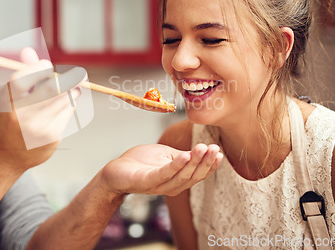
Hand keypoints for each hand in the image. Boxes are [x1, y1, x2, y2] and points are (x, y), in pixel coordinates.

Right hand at [0, 48, 81, 170]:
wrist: (7, 154)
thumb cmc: (11, 116)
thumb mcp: (11, 94)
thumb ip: (22, 72)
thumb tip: (28, 50)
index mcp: (6, 101)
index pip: (23, 78)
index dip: (38, 68)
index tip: (47, 65)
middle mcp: (20, 115)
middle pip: (51, 89)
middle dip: (70, 78)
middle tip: (81, 73)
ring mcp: (37, 128)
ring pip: (64, 100)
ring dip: (73, 91)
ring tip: (72, 90)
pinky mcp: (51, 138)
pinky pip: (68, 113)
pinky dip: (70, 105)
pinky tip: (64, 106)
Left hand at [100, 143, 221, 196]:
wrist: (116, 171)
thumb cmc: (141, 162)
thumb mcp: (166, 155)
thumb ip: (183, 156)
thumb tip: (202, 151)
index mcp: (177, 179)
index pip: (198, 174)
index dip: (210, 165)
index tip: (219, 151)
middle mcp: (171, 185)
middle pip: (193, 176)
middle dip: (205, 162)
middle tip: (214, 148)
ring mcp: (159, 185)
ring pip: (181, 176)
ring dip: (194, 162)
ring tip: (202, 148)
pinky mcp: (146, 181)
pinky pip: (164, 174)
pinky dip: (175, 166)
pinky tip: (184, 156)